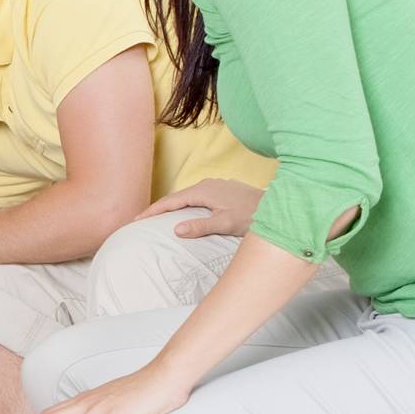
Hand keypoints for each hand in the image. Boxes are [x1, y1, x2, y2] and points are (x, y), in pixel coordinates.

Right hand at [142, 178, 262, 239]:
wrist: (278, 207)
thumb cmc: (253, 216)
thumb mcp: (225, 224)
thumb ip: (201, 226)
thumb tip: (176, 229)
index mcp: (203, 191)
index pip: (170, 201)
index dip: (151, 211)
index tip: (135, 220)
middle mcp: (207, 184)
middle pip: (176, 197)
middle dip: (158, 208)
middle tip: (141, 220)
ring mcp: (215, 185)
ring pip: (187, 196)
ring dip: (172, 206)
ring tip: (158, 217)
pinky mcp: (223, 190)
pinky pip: (197, 197)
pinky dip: (185, 205)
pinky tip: (185, 213)